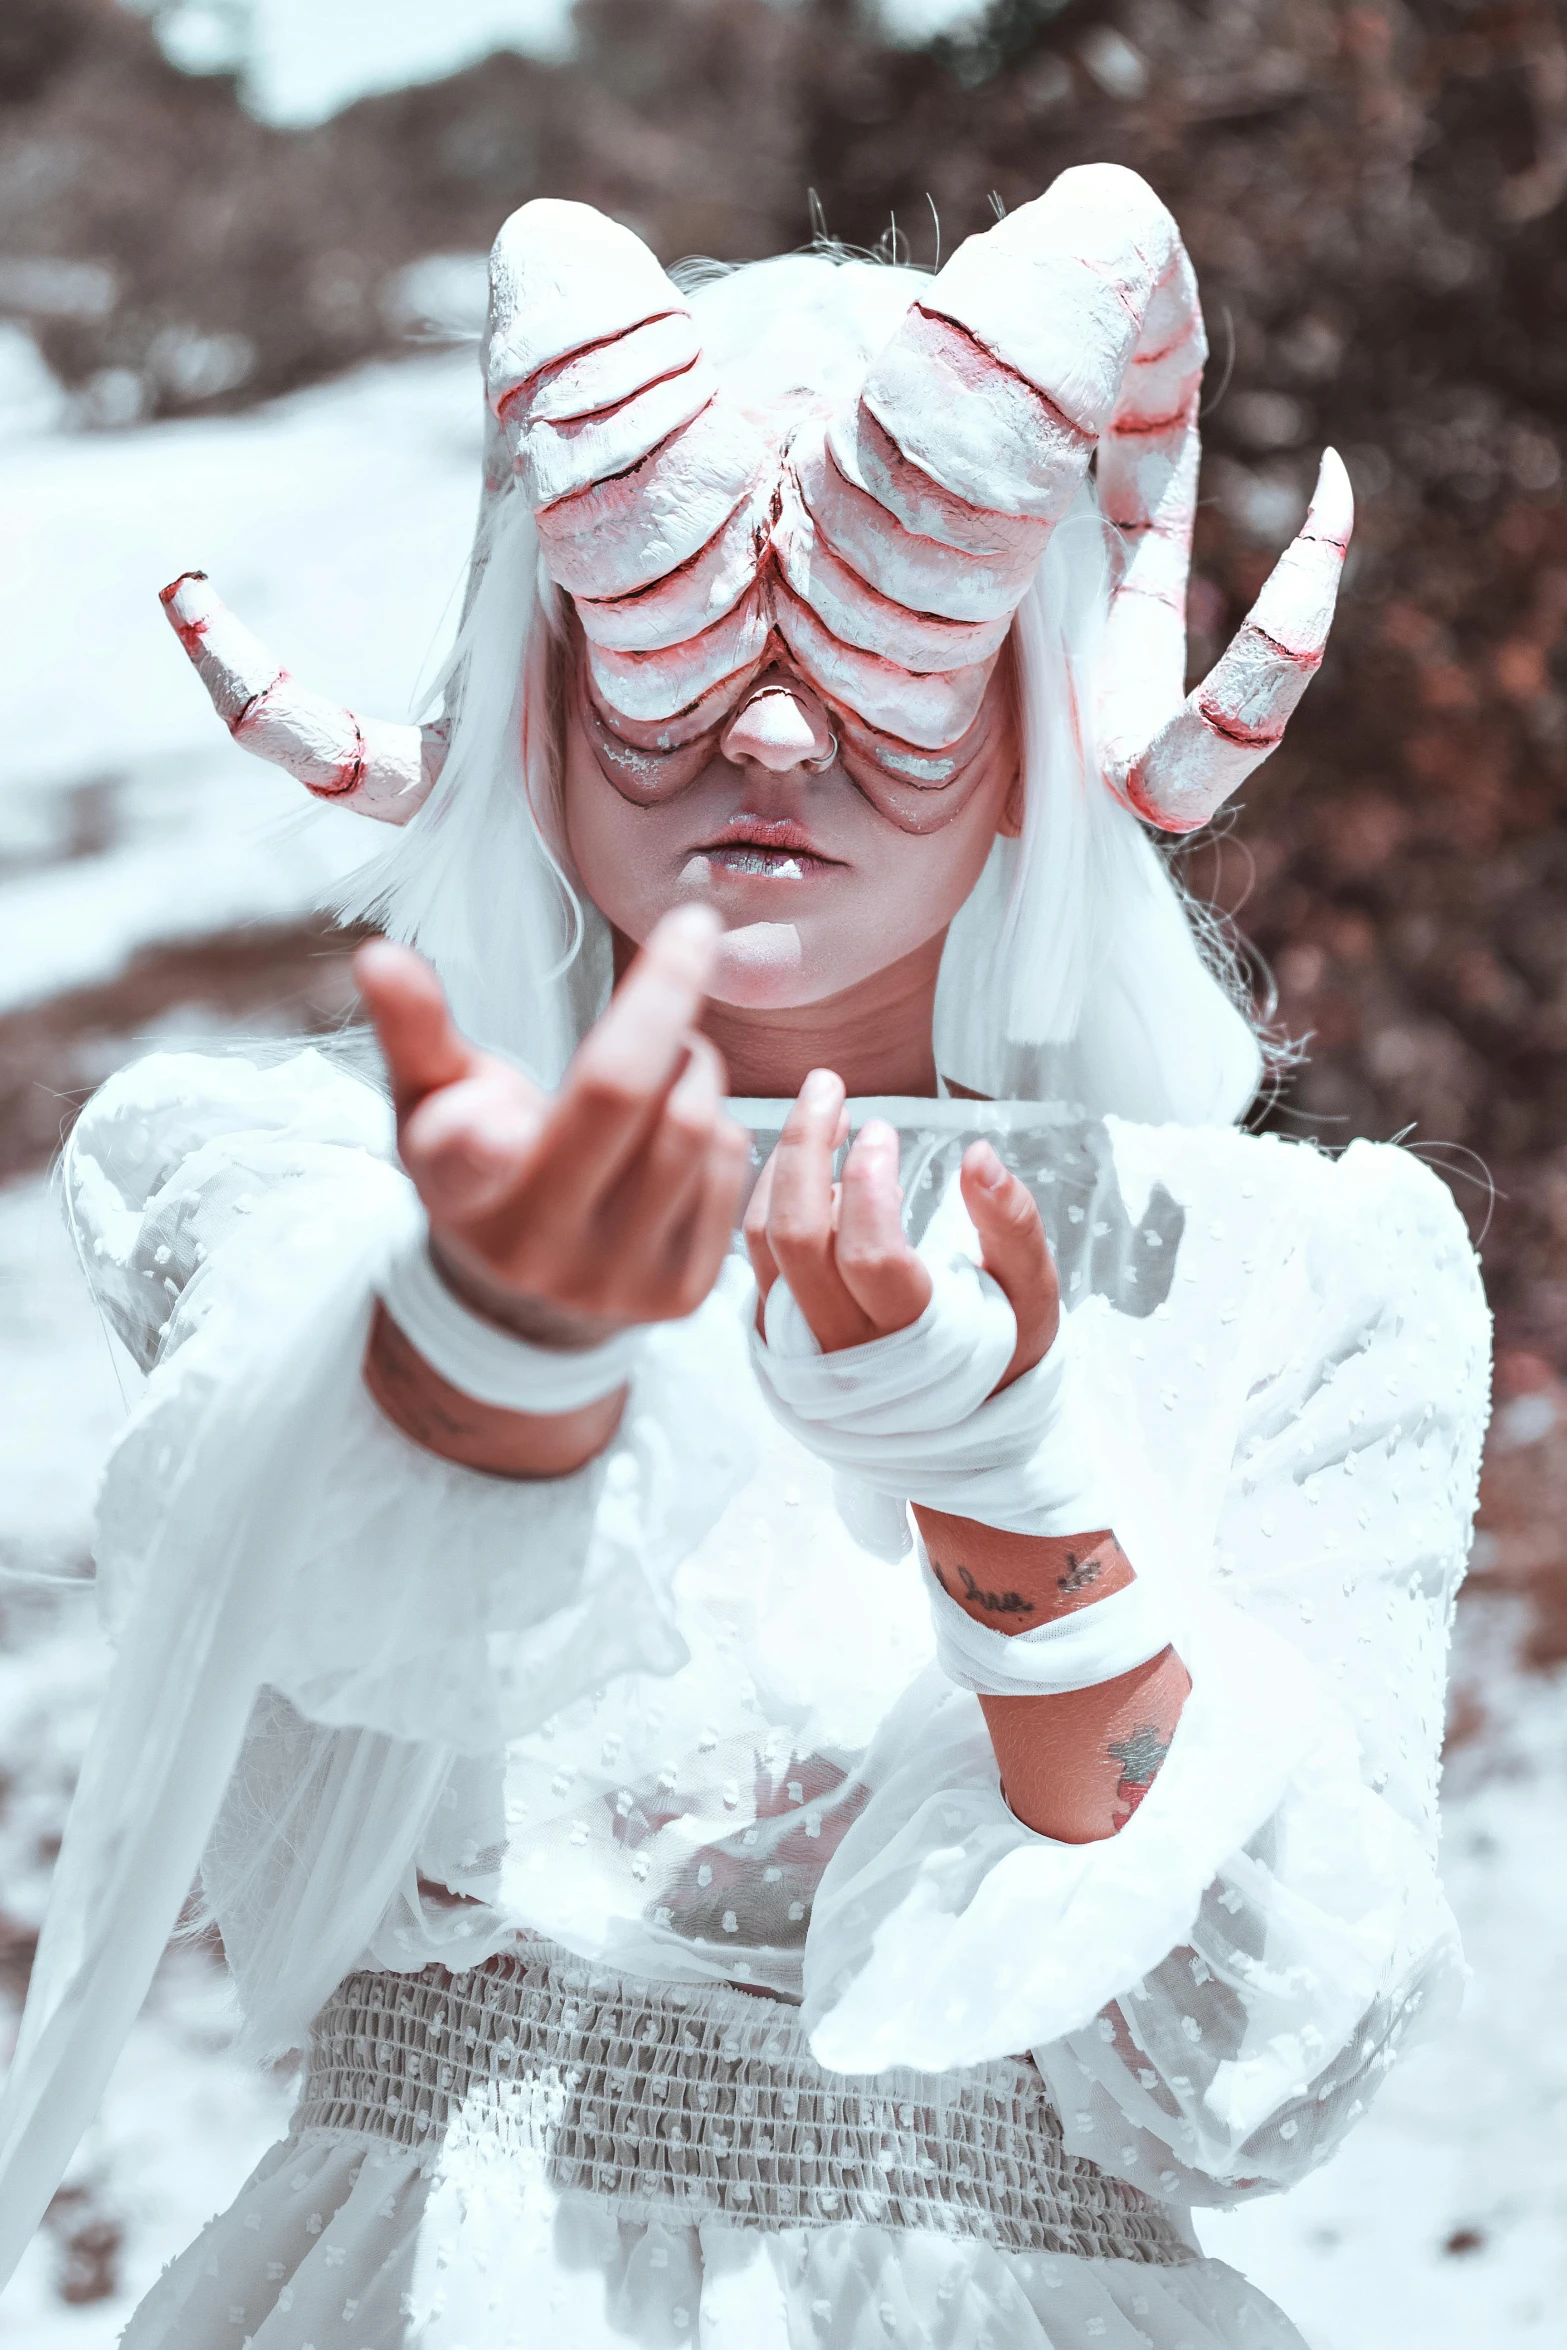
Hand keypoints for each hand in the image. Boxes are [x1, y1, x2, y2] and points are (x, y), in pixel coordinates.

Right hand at [355, 904, 749, 1344]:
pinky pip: (732, 1166)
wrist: (530, 1293)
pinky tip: (680, 1129)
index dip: (478, 1140)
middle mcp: (537, 1247)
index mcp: (461, 1192)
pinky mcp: (682, 1291)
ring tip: (668, 1058)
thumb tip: (377, 955)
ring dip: (696, 1063)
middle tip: (691, 936)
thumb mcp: (431, 1099)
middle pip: (622, 1097)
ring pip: (695, 1124)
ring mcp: (616, 1278)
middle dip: (667, 995)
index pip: (467, 1162)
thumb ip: (414, 1027)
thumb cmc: (481, 1162)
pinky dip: (718, 1125)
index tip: (497, 1119)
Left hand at [744, 1069, 1058, 1388]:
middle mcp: (842, 1347)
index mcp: (914, 1342)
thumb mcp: (1032, 1295)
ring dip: (782, 1165)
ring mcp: (798, 1342)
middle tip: (829, 1087)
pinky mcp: (774, 1330)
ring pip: (761, 1243)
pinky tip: (800, 1159)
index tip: (882, 1128)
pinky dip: (765, 1194)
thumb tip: (981, 1154)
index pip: (870, 1256)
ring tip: (820, 1112)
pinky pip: (749, 1255)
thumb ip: (1013, 1226)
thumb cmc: (1003, 1349)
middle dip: (806, 1148)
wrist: (957, 1426)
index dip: (870, 1184)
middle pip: (798, 1238)